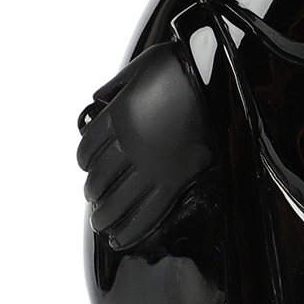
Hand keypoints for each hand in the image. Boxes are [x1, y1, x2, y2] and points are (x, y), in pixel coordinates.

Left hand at [76, 43, 213, 249]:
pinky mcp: (175, 179)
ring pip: (118, 199)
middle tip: (94, 197)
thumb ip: (116, 86)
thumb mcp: (141, 66)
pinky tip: (119, 237)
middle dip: (93, 191)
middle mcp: (131, 143)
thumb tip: (99, 100)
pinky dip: (132, 228)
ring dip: (105, 214)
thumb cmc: (183, 66)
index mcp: (119, 116)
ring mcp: (153, 164)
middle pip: (99, 177)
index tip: (87, 168)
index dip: (85, 161)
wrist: (219, 77)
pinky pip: (149, 211)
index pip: (89, 148)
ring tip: (100, 223)